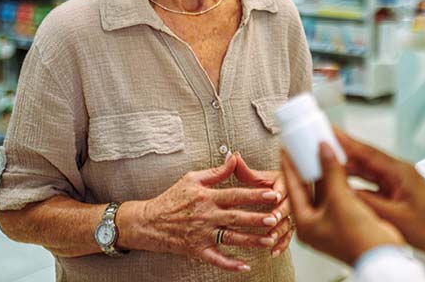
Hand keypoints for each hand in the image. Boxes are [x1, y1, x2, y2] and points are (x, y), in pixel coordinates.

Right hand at [119, 153, 283, 271]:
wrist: (148, 222)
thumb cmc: (171, 198)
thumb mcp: (192, 179)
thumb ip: (216, 172)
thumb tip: (234, 157)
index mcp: (207, 197)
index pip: (235, 195)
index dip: (255, 194)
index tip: (272, 194)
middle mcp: (207, 216)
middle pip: (236, 217)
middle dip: (257, 218)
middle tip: (275, 218)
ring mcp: (202, 235)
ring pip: (231, 238)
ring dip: (251, 240)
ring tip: (269, 240)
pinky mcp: (197, 250)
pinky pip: (216, 259)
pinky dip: (230, 264)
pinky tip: (245, 266)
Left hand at [232, 153, 293, 257]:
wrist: (278, 193)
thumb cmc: (266, 184)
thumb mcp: (255, 177)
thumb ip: (243, 169)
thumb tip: (231, 156)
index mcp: (284, 183)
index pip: (284, 187)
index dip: (279, 192)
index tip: (274, 196)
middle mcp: (290, 199)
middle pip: (288, 206)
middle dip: (280, 213)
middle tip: (272, 220)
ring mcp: (291, 215)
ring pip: (288, 224)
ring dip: (279, 231)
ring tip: (270, 238)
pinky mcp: (290, 226)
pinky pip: (287, 237)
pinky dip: (281, 245)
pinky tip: (273, 251)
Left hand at [281, 143, 403, 264]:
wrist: (382, 255)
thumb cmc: (357, 240)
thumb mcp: (340, 200)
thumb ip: (331, 173)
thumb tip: (323, 151)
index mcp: (305, 223)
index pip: (292, 188)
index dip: (289, 167)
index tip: (286, 149)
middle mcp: (316, 223)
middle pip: (307, 188)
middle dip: (306, 167)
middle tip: (303, 147)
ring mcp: (331, 221)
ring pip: (324, 190)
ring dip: (324, 172)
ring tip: (321, 150)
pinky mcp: (346, 218)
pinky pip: (337, 194)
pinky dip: (337, 179)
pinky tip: (339, 165)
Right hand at [336, 130, 424, 264]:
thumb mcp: (393, 217)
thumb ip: (367, 202)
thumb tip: (345, 191)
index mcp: (401, 172)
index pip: (368, 153)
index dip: (346, 141)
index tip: (330, 131)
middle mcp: (399, 171)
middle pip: (366, 157)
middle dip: (343, 150)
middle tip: (322, 143)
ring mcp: (398, 180)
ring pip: (368, 169)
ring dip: (349, 165)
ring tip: (327, 159)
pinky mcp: (396, 189)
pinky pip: (372, 180)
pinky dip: (358, 180)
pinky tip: (344, 180)